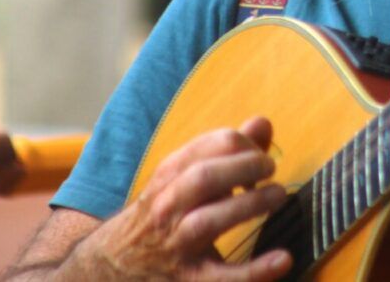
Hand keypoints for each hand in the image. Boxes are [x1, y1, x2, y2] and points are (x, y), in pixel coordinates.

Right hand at [72, 117, 290, 280]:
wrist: (106, 267)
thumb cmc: (159, 216)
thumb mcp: (181, 179)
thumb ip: (226, 151)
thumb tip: (263, 123)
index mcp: (167, 178)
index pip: (206, 147)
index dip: (242, 143)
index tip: (260, 150)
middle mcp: (166, 209)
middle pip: (204, 179)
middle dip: (244, 167)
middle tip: (270, 168)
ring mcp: (175, 246)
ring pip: (208, 222)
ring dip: (249, 206)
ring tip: (278, 195)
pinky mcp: (188, 280)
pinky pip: (222, 278)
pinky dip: (256, 270)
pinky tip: (283, 259)